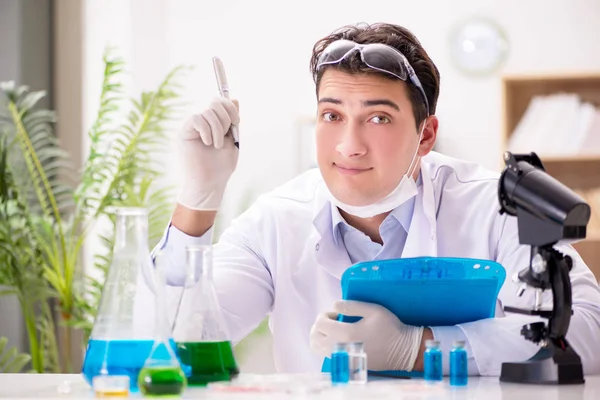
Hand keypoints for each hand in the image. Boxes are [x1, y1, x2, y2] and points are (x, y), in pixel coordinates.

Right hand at [176, 97, 239, 210]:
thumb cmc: (221, 167)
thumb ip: (233, 121)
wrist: (209, 183)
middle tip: (225, 136)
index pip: (221, 102)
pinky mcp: (184, 133)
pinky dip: (206, 131)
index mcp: (216, 124)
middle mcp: (204, 123)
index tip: (236, 122)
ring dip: (217, 130)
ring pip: (208, 112)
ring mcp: (193, 127)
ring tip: (216, 146)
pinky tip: (207, 143)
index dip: (230, 107)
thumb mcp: (233, 141)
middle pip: (215, 103)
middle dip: (225, 119)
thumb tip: (234, 99)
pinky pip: (197, 119)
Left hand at [309, 300, 423, 370]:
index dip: (324, 315)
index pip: (319, 324)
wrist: (402, 351)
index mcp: (346, 334)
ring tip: (336, 329)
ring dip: (321, 336)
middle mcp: (340, 348)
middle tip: (334, 320)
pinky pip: (327, 355)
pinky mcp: (347, 364)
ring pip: (317, 348)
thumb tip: (334, 305)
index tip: (336, 314)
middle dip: (320, 325)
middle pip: (314, 337)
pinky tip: (341, 339)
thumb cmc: (389, 328)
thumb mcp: (373, 310)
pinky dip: (326, 345)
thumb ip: (351, 306)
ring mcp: (343, 358)